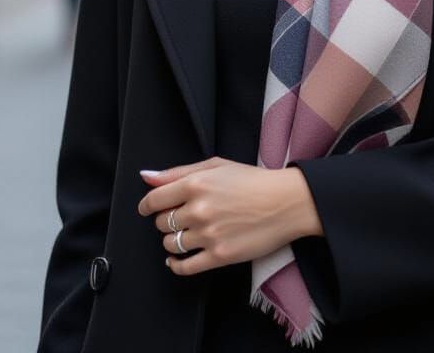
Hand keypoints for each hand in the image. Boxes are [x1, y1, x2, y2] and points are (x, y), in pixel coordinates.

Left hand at [137, 157, 322, 276]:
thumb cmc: (253, 180)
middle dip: (166, 220)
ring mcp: (209, 234)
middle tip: (181, 217)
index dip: (147, 206)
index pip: (155, 199)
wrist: (287, 202)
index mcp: (197, 184)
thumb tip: (146, 177)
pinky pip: (185, 267)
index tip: (148, 209)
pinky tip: (177, 259)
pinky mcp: (220, 256)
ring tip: (187, 234)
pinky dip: (176, 265)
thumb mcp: (217, 165)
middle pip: (162, 223)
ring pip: (171, 244)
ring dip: (173, 240)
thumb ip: (178, 172)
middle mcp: (199, 209)